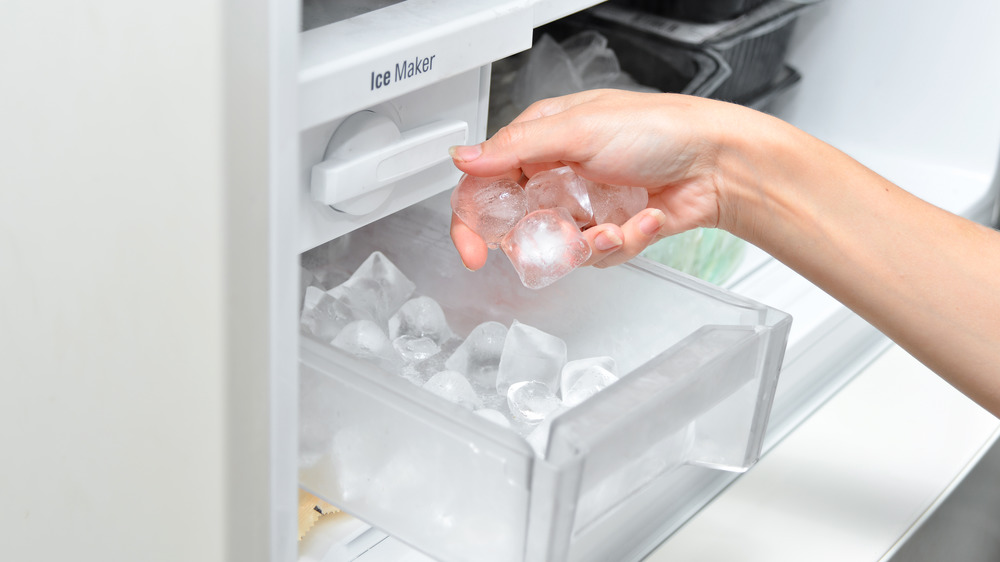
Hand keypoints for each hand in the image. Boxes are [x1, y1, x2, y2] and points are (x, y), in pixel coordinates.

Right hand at [449, 89, 742, 269]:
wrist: (717, 162)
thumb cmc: (657, 129)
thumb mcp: (577, 131)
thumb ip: (514, 149)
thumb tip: (462, 159)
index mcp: (539, 142)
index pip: (485, 185)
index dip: (471, 221)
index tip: (474, 252)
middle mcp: (556, 174)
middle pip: (518, 227)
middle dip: (541, 239)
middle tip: (565, 234)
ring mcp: (582, 206)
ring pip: (558, 249)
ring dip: (589, 243)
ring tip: (615, 224)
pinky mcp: (610, 230)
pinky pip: (597, 256)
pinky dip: (622, 242)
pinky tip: (644, 219)